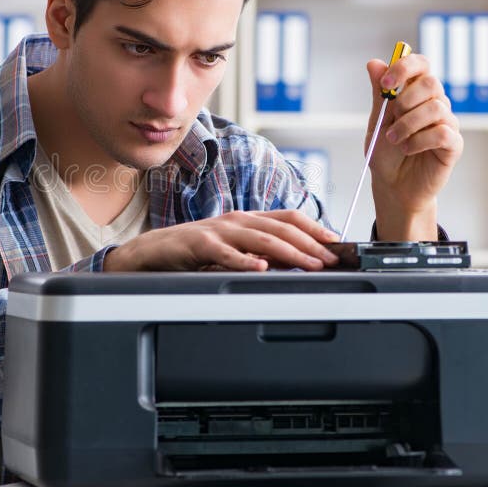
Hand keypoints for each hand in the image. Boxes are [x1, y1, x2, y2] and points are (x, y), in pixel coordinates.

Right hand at [103, 210, 339, 271]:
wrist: (152, 251)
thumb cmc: (193, 250)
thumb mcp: (232, 249)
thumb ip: (259, 252)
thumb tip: (293, 262)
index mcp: (246, 219)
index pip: (287, 217)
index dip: (313, 227)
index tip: (335, 242)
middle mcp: (236, 220)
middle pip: (280, 228)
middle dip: (309, 243)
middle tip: (329, 259)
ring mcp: (219, 231)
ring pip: (261, 238)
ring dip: (289, 252)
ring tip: (309, 264)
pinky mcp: (200, 244)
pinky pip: (226, 253)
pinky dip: (245, 261)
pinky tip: (261, 269)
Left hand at [365, 53, 462, 239]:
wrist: (393, 185)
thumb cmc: (386, 153)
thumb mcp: (377, 121)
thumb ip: (379, 94)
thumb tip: (374, 63)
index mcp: (415, 93)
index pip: (421, 64)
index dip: (404, 67)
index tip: (385, 83)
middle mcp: (434, 103)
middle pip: (431, 82)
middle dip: (405, 100)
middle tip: (391, 119)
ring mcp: (447, 122)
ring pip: (435, 108)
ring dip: (407, 125)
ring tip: (395, 140)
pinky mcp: (453, 144)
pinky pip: (442, 132)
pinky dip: (419, 141)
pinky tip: (409, 149)